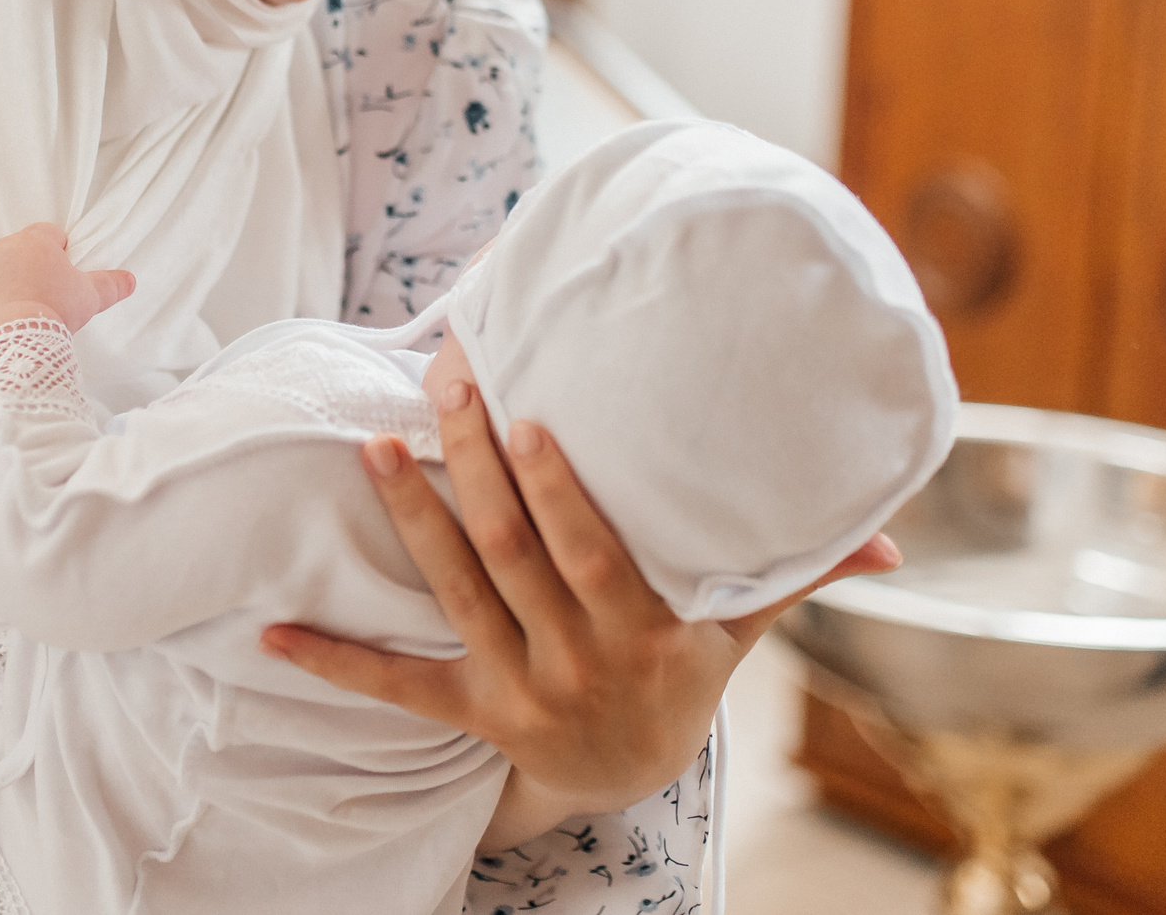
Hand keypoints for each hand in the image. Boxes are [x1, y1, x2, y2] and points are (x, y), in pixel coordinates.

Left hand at [0, 223, 133, 354]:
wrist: (8, 338)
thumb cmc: (50, 311)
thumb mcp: (88, 298)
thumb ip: (109, 285)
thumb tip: (129, 280)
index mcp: (34, 243)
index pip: (48, 234)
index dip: (58, 251)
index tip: (63, 272)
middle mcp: (1, 249)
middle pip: (18, 254)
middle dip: (28, 272)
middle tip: (44, 300)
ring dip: (2, 289)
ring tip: (18, 317)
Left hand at [260, 375, 901, 834]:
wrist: (628, 779)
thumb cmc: (683, 675)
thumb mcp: (743, 634)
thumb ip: (799, 573)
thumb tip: (891, 536)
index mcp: (646, 632)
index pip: (595, 553)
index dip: (561, 490)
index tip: (531, 415)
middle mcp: (579, 663)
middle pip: (512, 557)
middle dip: (473, 468)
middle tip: (440, 386)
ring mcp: (518, 690)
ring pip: (456, 596)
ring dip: (411, 520)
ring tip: (372, 446)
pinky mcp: (469, 715)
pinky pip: (397, 687)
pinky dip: (336, 660)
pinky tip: (275, 630)